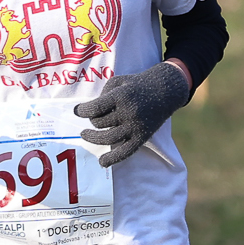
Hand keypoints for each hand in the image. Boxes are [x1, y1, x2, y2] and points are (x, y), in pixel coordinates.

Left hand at [73, 60, 192, 168]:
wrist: (165, 90)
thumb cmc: (137, 84)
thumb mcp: (119, 82)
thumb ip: (103, 95)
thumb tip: (89, 111)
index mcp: (121, 97)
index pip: (94, 108)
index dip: (82, 111)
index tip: (78, 111)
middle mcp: (128, 112)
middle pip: (99, 123)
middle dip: (92, 121)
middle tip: (90, 118)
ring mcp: (135, 126)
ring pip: (107, 138)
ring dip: (93, 138)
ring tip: (85, 135)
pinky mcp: (142, 137)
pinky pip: (125, 152)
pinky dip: (112, 159)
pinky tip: (102, 162)